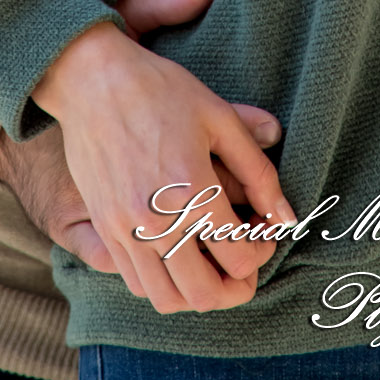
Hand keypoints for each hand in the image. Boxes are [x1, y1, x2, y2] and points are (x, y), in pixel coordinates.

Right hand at [33, 19, 295, 314]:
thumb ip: (259, 172)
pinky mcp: (105, 228)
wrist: (93, 80)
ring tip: (211, 262)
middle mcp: (157, 220)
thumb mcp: (219, 118)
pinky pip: (138, 283)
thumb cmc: (160, 90)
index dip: (262, 250)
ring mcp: (126, 229)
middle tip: (244, 260)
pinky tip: (177, 253)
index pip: (239, 257)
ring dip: (198, 292)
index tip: (263, 230)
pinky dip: (164, 283)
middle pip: (205, 295)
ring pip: (168, 299)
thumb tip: (287, 217)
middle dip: (236, 287)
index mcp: (192, 190)